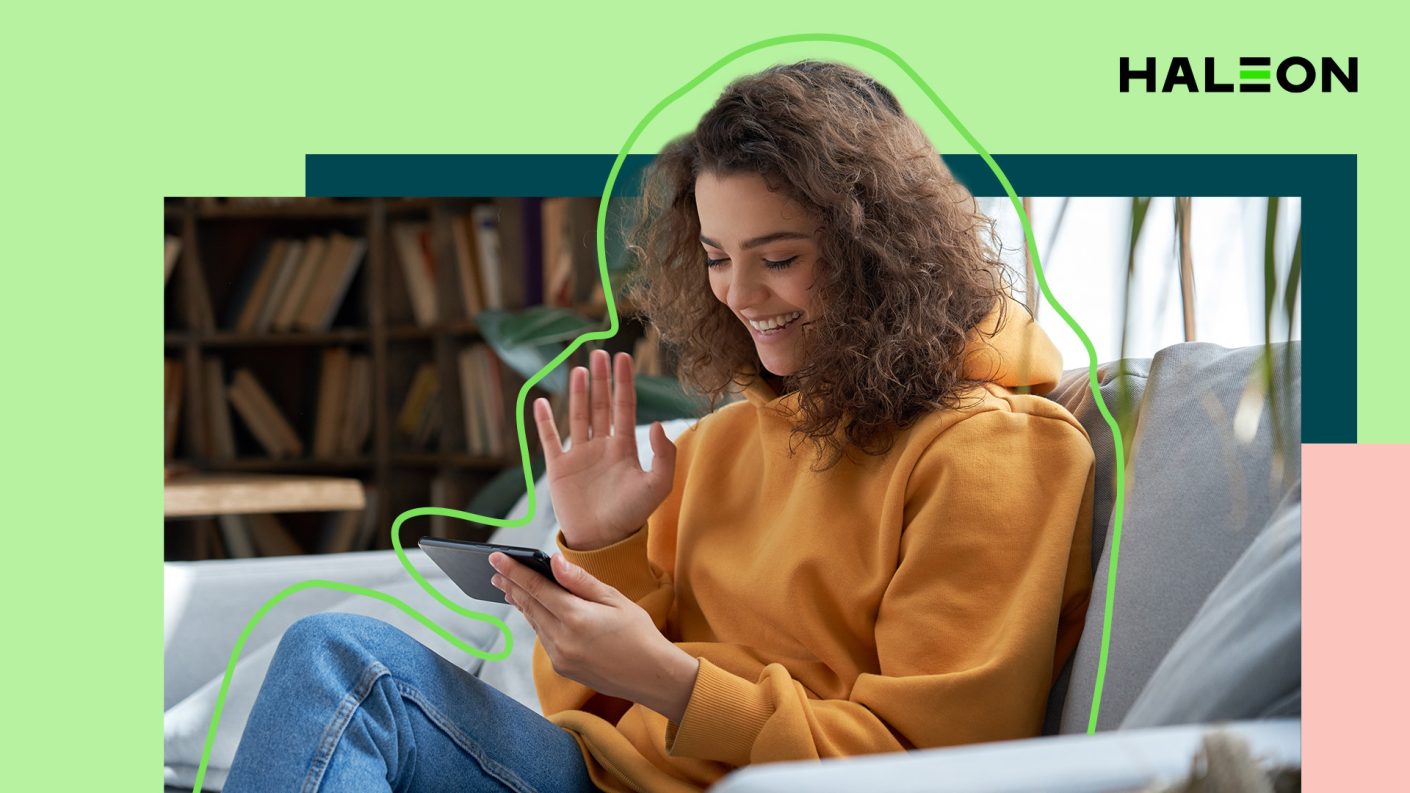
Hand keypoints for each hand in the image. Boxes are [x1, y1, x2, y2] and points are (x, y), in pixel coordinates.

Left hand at [489, 551, 698, 722]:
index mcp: (576, 618)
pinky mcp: (562, 668)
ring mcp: (560, 657)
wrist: (652, 677)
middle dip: (511, 586)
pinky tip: (536, 612)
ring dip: (522, 604)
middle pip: (529, 606)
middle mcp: (562, 640)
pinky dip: (538, 622)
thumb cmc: (639, 633)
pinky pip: (544, 639)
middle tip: (495, 572)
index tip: (496, 558)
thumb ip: (581, 581)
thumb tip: (554, 562)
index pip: (536, 588)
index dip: (514, 571)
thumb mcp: (615, 600)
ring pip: (534, 623)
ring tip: (510, 588)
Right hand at [533, 349, 676, 550]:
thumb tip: (655, 423)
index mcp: (624, 448)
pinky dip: (544, 421)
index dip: (624, 382)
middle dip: (601, 379)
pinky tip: (542, 401)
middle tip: (599, 353)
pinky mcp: (559, 468)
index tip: (624, 357)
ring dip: (577, 392)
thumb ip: (663, 455)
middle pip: (600, 405)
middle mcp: (602, 447)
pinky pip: (550, 439)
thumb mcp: (656, 486)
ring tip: (579, 369)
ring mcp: (579, 456)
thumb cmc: (631, 516)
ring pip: (578, 416)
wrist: (602, 541)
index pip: (624, 406)